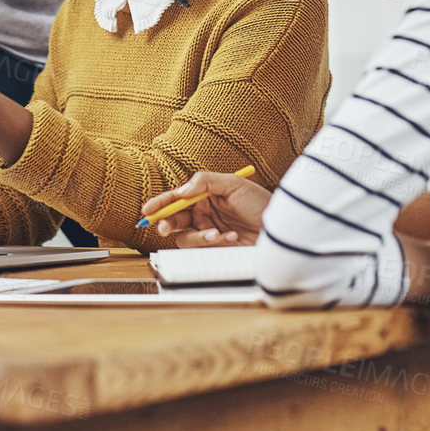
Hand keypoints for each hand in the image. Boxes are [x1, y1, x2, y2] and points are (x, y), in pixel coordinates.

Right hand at [142, 171, 270, 246]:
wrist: (281, 228)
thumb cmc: (261, 203)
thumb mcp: (234, 184)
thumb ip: (206, 181)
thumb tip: (183, 189)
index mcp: (205, 197)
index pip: (177, 199)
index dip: (160, 204)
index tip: (148, 210)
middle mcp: (204, 215)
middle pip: (175, 221)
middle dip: (166, 224)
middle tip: (163, 228)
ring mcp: (210, 232)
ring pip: (187, 238)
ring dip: (198, 237)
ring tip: (217, 234)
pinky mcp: (218, 249)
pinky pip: (204, 249)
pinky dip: (215, 243)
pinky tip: (231, 238)